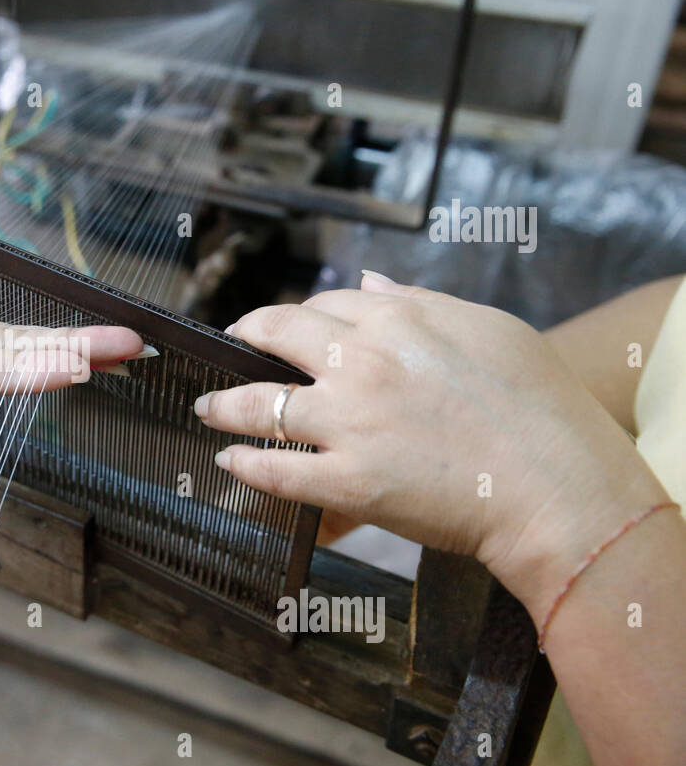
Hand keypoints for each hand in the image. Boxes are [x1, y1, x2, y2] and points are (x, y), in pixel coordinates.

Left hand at [195, 271, 669, 614]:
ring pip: (258, 404)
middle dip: (246, 337)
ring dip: (224, 404)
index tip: (290, 328)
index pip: (326, 304)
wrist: (558, 485)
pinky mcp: (347, 482)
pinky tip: (229, 461)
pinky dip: (245, 464)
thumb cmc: (539, 407)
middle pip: (277, 336)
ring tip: (206, 407)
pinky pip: (276, 470)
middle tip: (233, 345)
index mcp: (399, 320)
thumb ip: (421, 301)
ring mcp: (349, 424)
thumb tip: (370, 280)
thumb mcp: (489, 329)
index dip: (302, 315)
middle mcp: (362, 364)